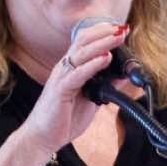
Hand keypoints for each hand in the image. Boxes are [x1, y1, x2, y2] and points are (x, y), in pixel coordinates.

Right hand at [0, 22, 126, 165]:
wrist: (43, 137)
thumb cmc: (64, 118)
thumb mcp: (91, 99)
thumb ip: (104, 86)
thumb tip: (122, 76)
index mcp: (71, 68)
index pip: (85, 42)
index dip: (102, 33)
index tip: (120, 28)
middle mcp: (65, 68)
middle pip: (84, 41)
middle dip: (104, 33)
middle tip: (123, 28)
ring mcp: (61, 77)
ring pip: (81, 53)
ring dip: (102, 44)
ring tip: (118, 37)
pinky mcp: (60, 89)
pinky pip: (78, 74)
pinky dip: (93, 65)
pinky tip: (106, 59)